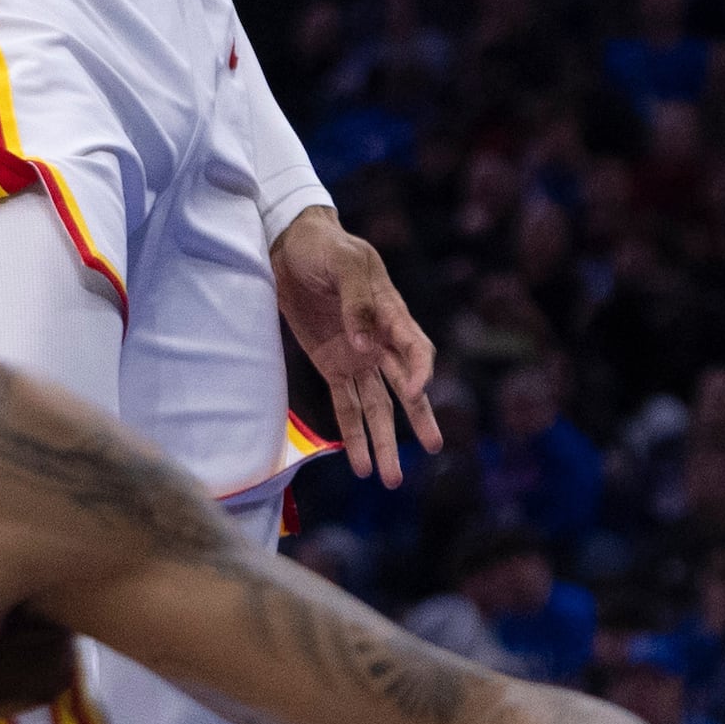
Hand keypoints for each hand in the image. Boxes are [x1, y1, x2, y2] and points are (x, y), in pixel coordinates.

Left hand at [270, 207, 440, 485]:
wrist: (290, 245)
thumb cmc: (326, 247)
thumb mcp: (345, 262)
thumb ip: (357, 300)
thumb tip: (364, 345)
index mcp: (392, 312)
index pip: (416, 349)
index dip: (420, 371)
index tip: (416, 391)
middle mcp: (380, 342)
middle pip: (405, 388)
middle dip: (419, 419)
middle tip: (434, 448)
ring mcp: (358, 357)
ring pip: (378, 407)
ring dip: (384, 441)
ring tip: (392, 478)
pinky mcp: (332, 366)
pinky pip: (346, 406)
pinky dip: (353, 435)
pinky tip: (360, 464)